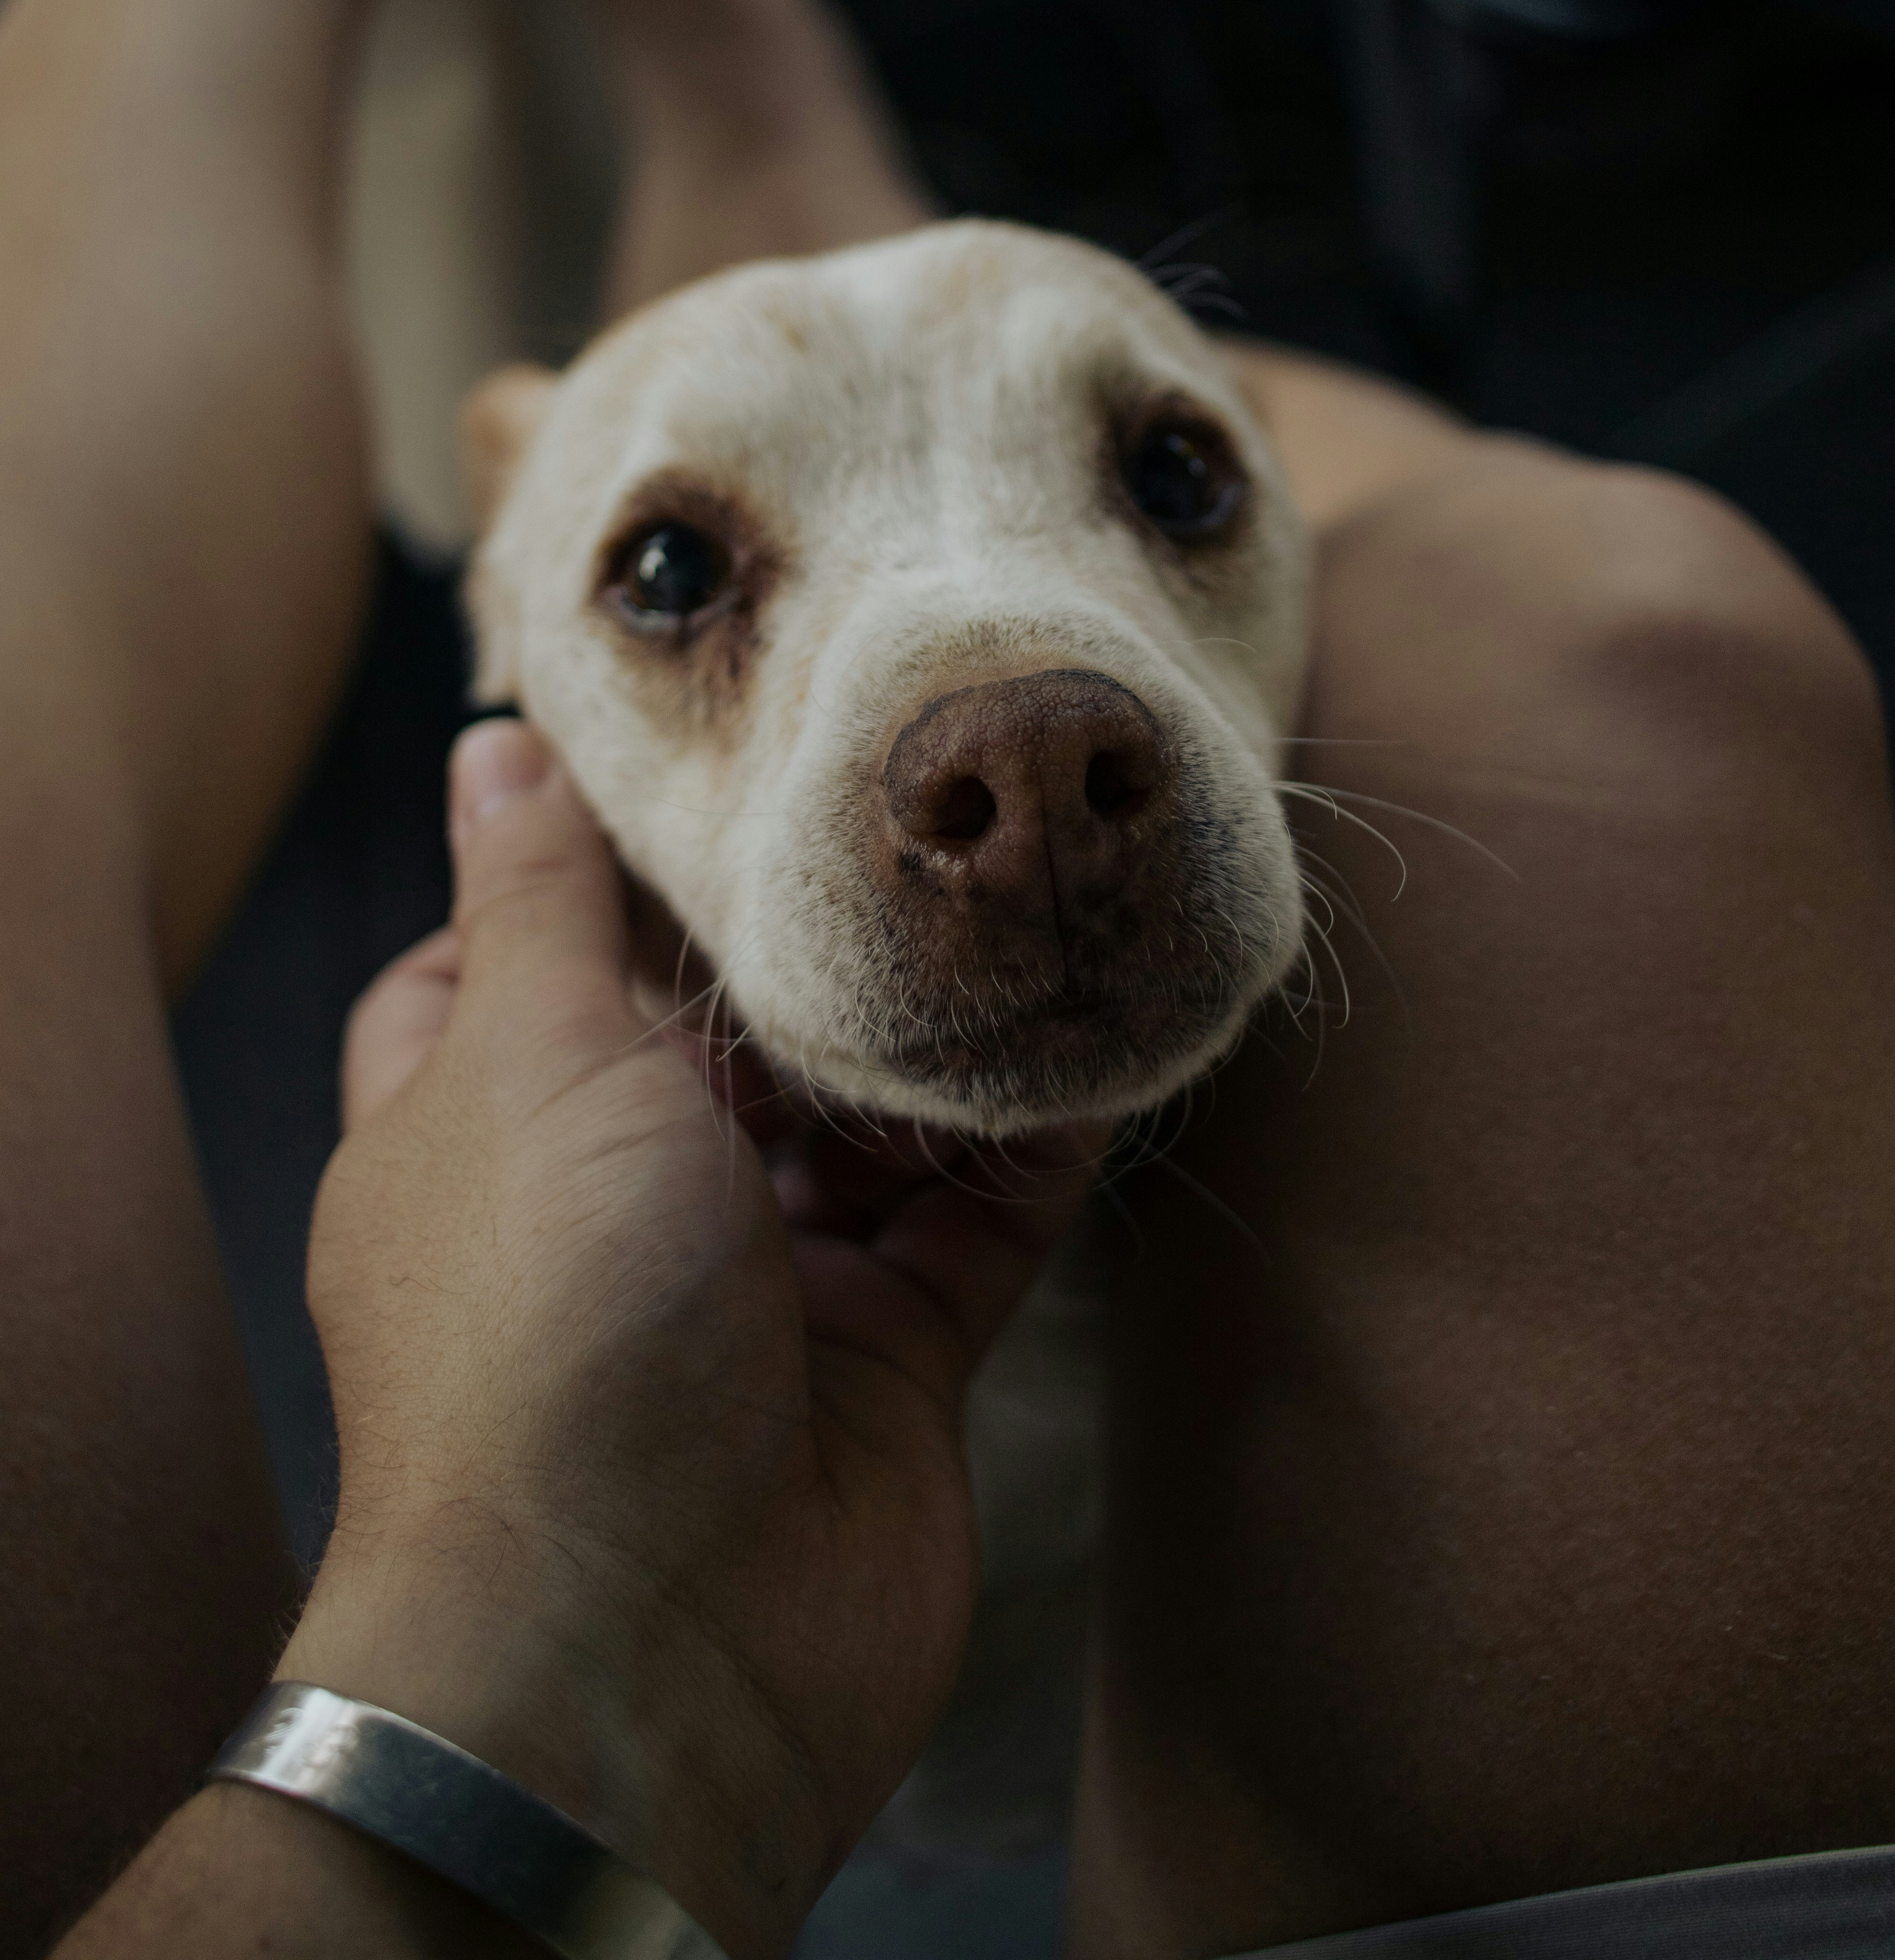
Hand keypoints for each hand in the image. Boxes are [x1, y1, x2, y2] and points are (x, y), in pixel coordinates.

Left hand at [285, 722, 1097, 1959]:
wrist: (645, 1646)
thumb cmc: (551, 1319)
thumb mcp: (528, 1050)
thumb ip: (536, 896)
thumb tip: (493, 746)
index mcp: (480, 1129)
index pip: (514, 969)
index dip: (595, 880)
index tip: (708, 776)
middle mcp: (614, 1202)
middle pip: (717, 1037)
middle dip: (807, 952)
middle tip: (921, 816)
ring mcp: (756, 1287)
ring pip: (860, 1124)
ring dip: (932, 1040)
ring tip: (1022, 909)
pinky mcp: (886, 1361)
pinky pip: (974, 1221)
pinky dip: (1026, 1143)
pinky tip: (1086, 1040)